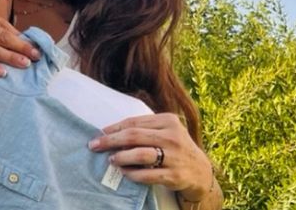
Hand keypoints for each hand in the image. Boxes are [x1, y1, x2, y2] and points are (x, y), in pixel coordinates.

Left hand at [88, 113, 213, 201]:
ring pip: (140, 155)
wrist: (200, 171)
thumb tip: (110, 131)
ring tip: (111, 160)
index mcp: (169, 120)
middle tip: (95, 145)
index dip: (114, 128)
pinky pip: (147, 175)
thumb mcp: (166, 131)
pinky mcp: (174, 175)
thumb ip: (145, 128)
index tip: (99, 133)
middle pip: (134, 136)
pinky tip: (124, 172)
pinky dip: (132, 174)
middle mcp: (173, 136)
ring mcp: (175, 156)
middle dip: (111, 141)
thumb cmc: (175, 147)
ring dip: (121, 157)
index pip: (134, 122)